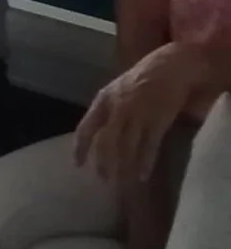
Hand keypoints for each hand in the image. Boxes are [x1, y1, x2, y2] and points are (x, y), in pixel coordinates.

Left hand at [75, 42, 195, 191]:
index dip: (80, 148)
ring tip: (122, 183)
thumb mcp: (117, 89)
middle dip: (103, 163)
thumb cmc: (143, 77)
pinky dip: (145, 162)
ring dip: (123, 167)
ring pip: (126, 147)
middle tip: (103, 179)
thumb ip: (107, 109)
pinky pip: (149, 146)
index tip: (77, 164)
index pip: (85, 128)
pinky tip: (142, 175)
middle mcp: (118, 108)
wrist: (171, 65)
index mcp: (104, 99)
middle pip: (106, 142)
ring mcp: (139, 115)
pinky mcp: (158, 120)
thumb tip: (98, 133)